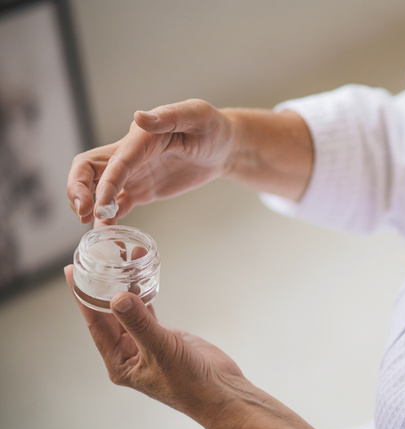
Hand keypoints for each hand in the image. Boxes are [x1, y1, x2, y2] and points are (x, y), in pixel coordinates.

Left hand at [64, 265, 336, 428]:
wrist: (222, 392)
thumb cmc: (191, 383)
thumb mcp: (162, 350)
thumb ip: (140, 323)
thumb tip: (117, 298)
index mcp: (119, 362)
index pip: (95, 323)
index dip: (83, 296)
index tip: (73, 271)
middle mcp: (128, 352)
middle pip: (108, 312)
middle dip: (103, 284)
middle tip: (96, 256)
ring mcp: (146, 343)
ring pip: (129, 308)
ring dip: (125, 284)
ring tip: (120, 256)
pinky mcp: (164, 336)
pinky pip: (148, 309)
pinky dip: (144, 291)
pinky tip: (141, 273)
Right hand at [67, 99, 234, 223]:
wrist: (224, 147)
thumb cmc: (213, 127)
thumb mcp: (198, 116)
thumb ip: (170, 117)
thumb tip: (140, 117)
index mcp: (141, 137)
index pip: (115, 160)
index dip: (104, 182)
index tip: (98, 204)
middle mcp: (130, 155)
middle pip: (88, 169)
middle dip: (78, 189)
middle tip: (84, 213)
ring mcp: (134, 174)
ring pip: (97, 189)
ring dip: (89, 206)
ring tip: (93, 229)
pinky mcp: (142, 190)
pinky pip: (118, 205)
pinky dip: (108, 219)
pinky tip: (107, 233)